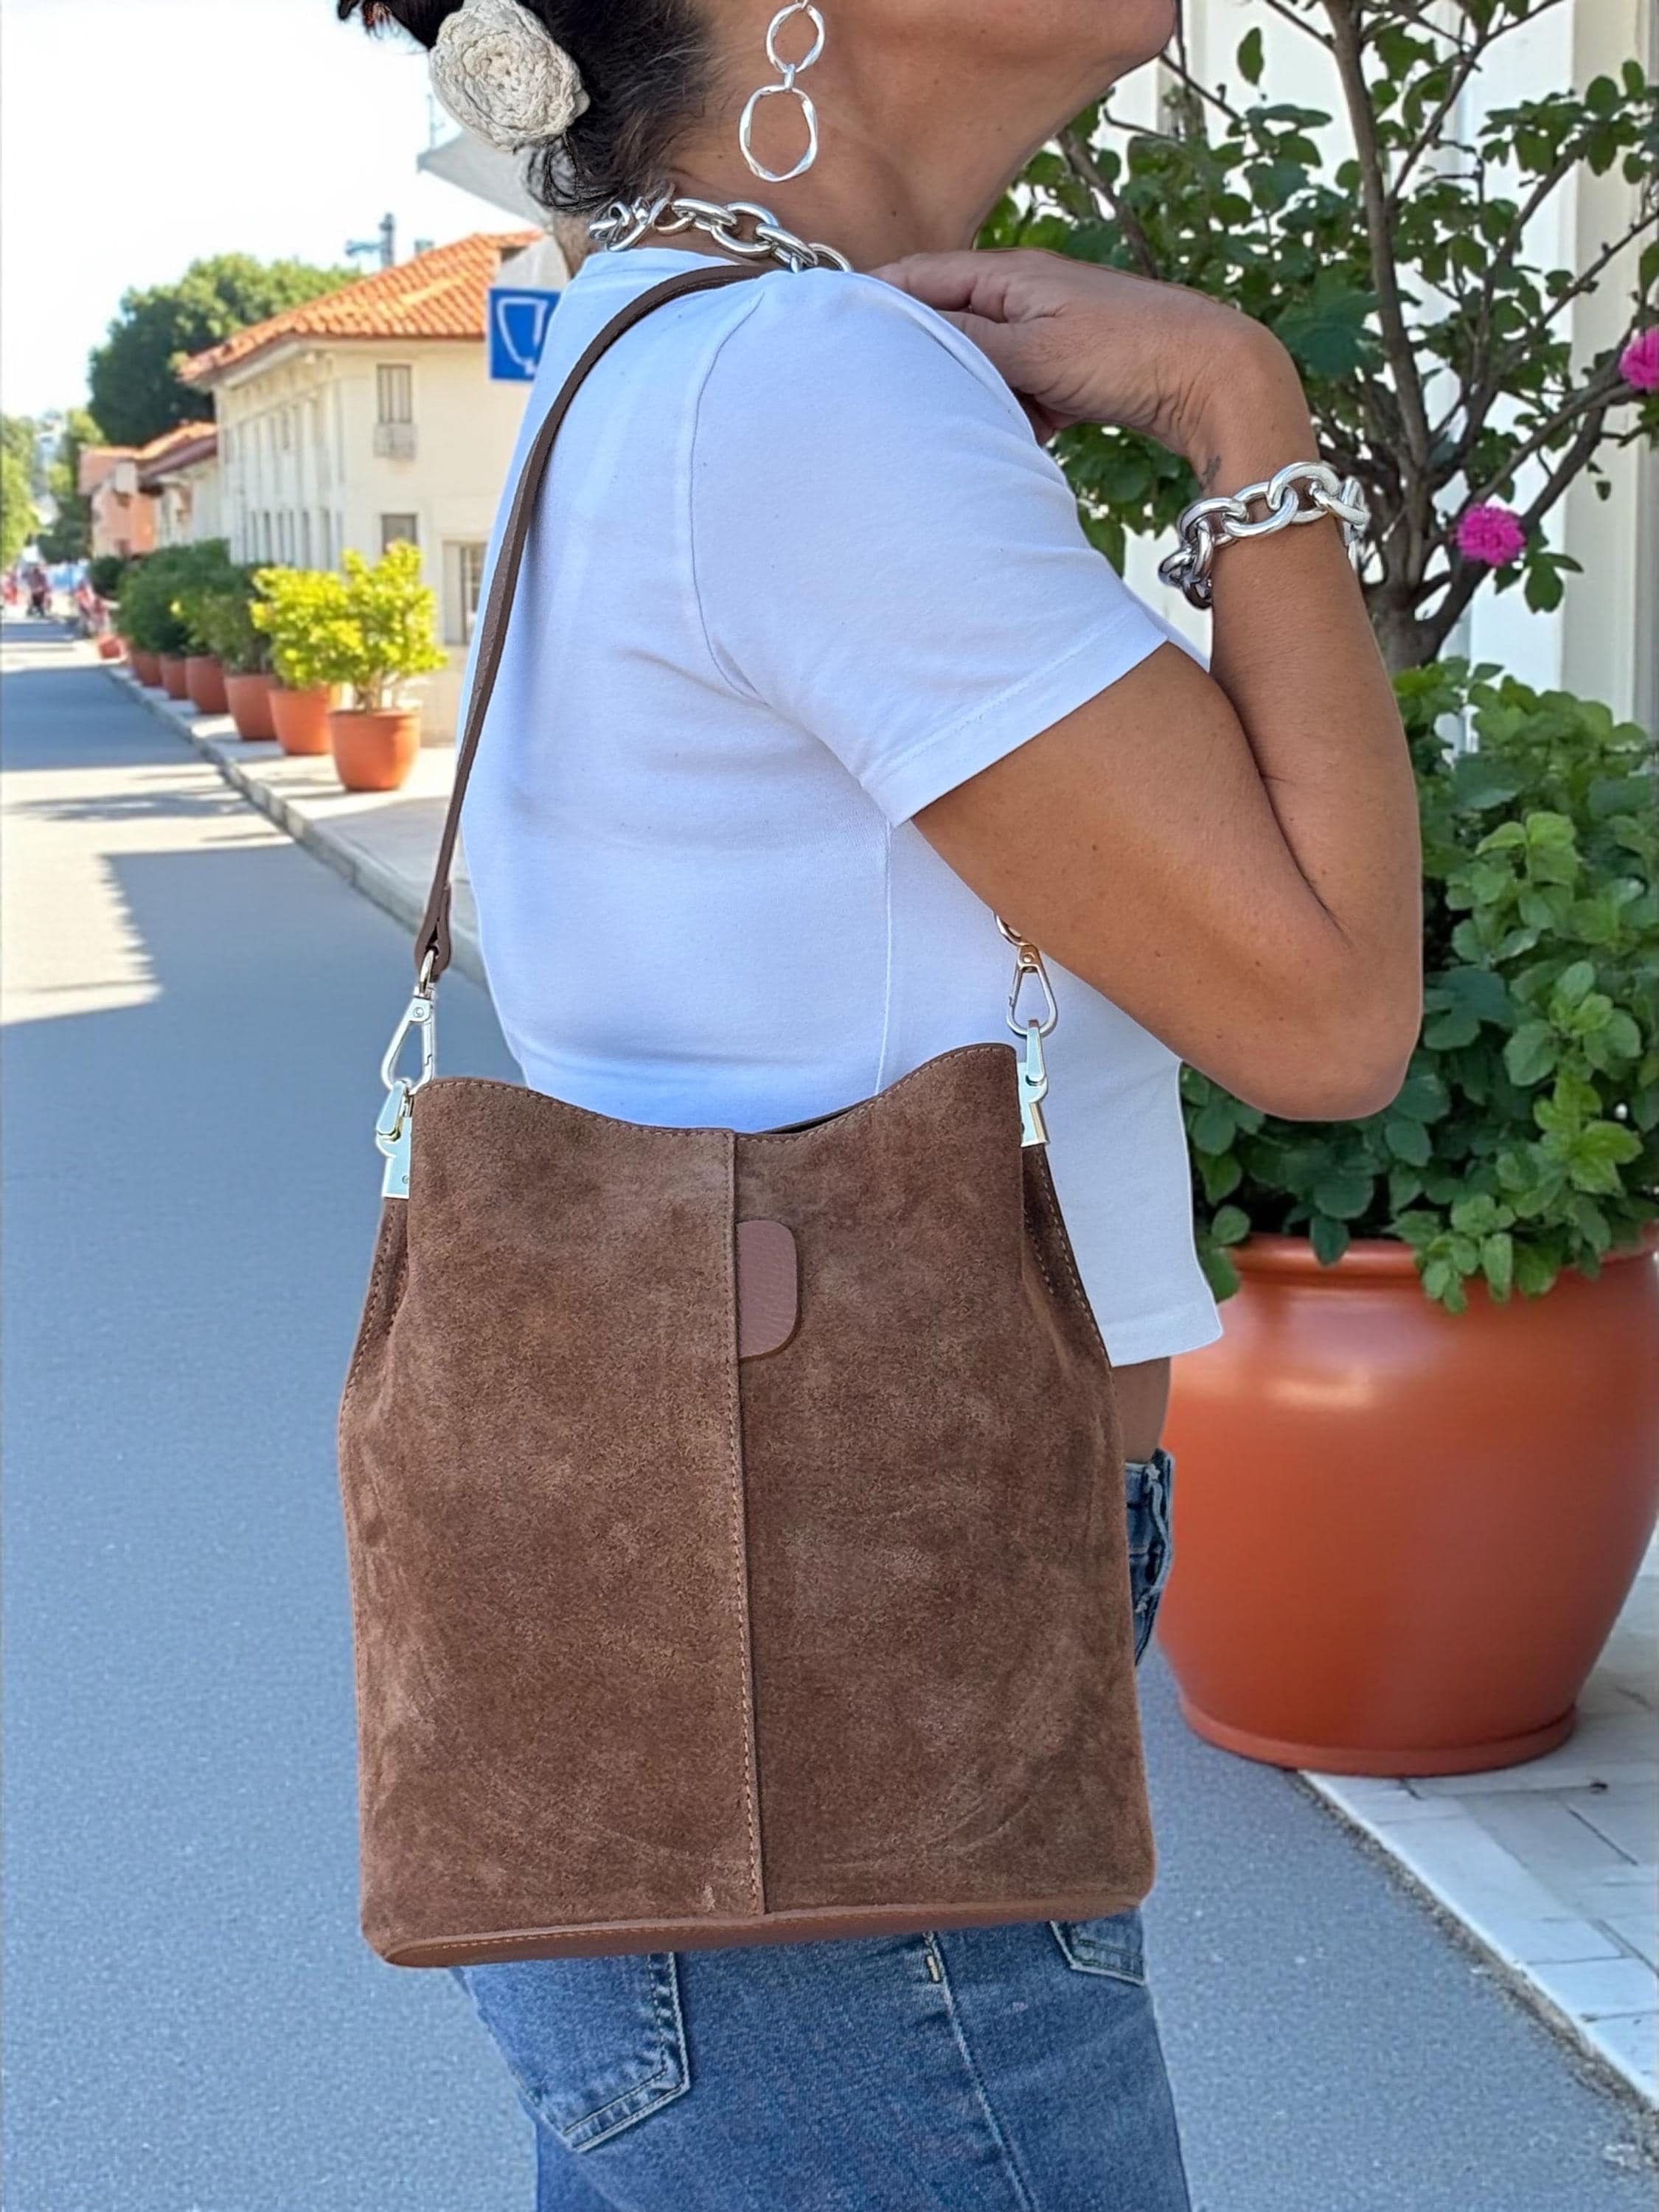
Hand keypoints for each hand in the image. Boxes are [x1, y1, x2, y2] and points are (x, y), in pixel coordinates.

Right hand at [875, 247, 1304, 465]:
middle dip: (920, 360)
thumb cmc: (1130, 352)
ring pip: (981, 365)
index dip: (873, 302)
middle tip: (881, 399)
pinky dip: (1012, 414)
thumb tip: (898, 338)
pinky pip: (1017, 391)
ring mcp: (1046, 333)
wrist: (1214, 377)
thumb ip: (965, 344)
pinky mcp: (1069, 370)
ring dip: (971, 395)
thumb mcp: (1033, 351)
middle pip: (946, 324)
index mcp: (1008, 274)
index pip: (918, 277)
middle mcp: (1023, 295)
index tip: (830, 333)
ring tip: (961, 426)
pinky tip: (1022, 437)